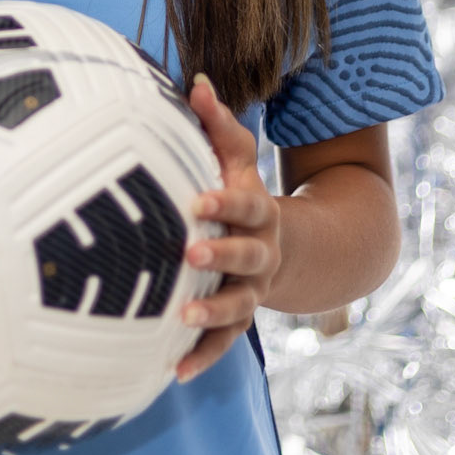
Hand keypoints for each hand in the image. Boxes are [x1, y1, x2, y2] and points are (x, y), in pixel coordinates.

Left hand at [175, 73, 281, 382]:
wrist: (281, 247)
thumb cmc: (239, 194)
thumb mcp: (235, 159)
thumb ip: (217, 124)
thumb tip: (194, 81)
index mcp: (259, 213)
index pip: (247, 206)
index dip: (225, 203)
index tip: (197, 200)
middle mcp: (261, 255)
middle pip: (248, 257)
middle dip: (222, 257)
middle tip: (190, 254)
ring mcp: (252, 291)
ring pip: (239, 307)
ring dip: (213, 315)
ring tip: (182, 319)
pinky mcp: (238, 321)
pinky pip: (224, 343)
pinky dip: (201, 358)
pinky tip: (173, 373)